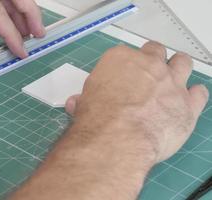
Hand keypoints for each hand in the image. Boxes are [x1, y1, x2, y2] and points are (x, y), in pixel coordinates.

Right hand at [65, 41, 208, 162]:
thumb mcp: (83, 104)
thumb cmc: (97, 118)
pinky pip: (199, 93)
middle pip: (155, 51)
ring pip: (182, 63)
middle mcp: (149, 65)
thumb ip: (84, 99)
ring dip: (177, 69)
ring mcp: (171, 82)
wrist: (119, 137)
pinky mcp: (188, 104)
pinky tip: (186, 102)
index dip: (123, 68)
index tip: (120, 80)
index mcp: (120, 59)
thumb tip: (76, 104)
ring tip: (170, 82)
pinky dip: (194, 96)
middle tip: (146, 77)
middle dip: (151, 61)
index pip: (124, 55)